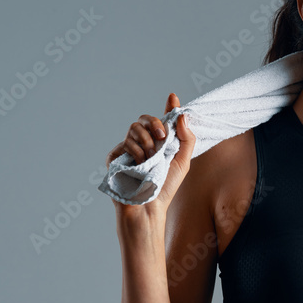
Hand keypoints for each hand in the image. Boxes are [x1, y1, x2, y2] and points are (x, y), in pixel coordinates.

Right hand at [104, 92, 196, 219]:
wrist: (148, 205)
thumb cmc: (165, 187)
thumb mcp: (183, 162)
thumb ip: (186, 138)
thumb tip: (182, 115)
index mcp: (159, 144)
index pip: (164, 120)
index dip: (169, 107)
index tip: (173, 97)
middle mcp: (143, 143)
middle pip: (145, 119)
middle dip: (154, 123)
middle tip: (161, 136)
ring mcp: (128, 149)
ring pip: (134, 128)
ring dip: (146, 142)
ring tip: (150, 159)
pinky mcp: (115, 156)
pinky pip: (126, 142)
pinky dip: (136, 151)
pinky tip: (140, 164)